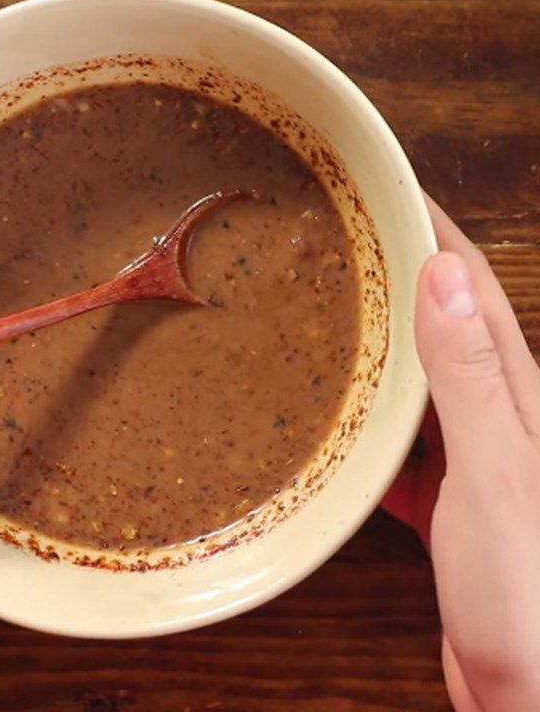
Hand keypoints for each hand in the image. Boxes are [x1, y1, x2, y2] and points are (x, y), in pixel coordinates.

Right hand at [384, 197, 539, 710]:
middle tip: (343, 239)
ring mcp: (470, 459)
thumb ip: (470, 378)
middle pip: (440, 322)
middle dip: (397, 272)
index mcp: (511, 393)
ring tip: (329, 312)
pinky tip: (336, 421)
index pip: (467, 284)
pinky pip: (401, 444)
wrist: (536, 690)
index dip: (430, 228)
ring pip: (416, 380)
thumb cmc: (530, 591)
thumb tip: (443, 280)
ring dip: (379, 341)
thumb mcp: (496, 472)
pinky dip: (369, 421)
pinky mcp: (448, 503)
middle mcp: (494, 415)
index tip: (386, 187)